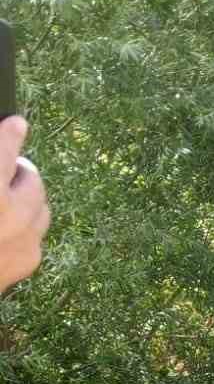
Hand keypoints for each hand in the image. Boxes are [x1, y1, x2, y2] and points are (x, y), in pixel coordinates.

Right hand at [0, 118, 49, 293]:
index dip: (10, 133)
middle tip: (3, 168)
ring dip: (25, 198)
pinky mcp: (30, 260)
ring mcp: (25, 240)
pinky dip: (24, 226)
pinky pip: (36, 232)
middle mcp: (10, 216)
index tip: (17, 124)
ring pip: (40, 206)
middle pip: (31, 178)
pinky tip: (4, 227)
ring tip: (3, 198)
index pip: (5, 151)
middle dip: (18, 170)